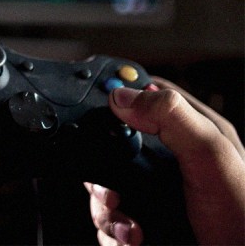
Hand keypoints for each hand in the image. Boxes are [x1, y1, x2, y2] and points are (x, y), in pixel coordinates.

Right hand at [86, 77, 244, 244]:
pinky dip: (112, 228)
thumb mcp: (210, 155)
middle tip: (111, 183)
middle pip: (113, 144)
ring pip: (105, 185)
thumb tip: (124, 96)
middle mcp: (169, 160)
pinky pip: (109, 218)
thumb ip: (171, 116)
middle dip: (101, 166)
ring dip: (105, 205)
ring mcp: (155, 192)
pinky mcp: (145, 220)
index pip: (145, 96)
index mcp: (190, 131)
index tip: (97, 107)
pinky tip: (131, 235)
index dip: (118, 96)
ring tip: (123, 218)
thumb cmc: (244, 218)